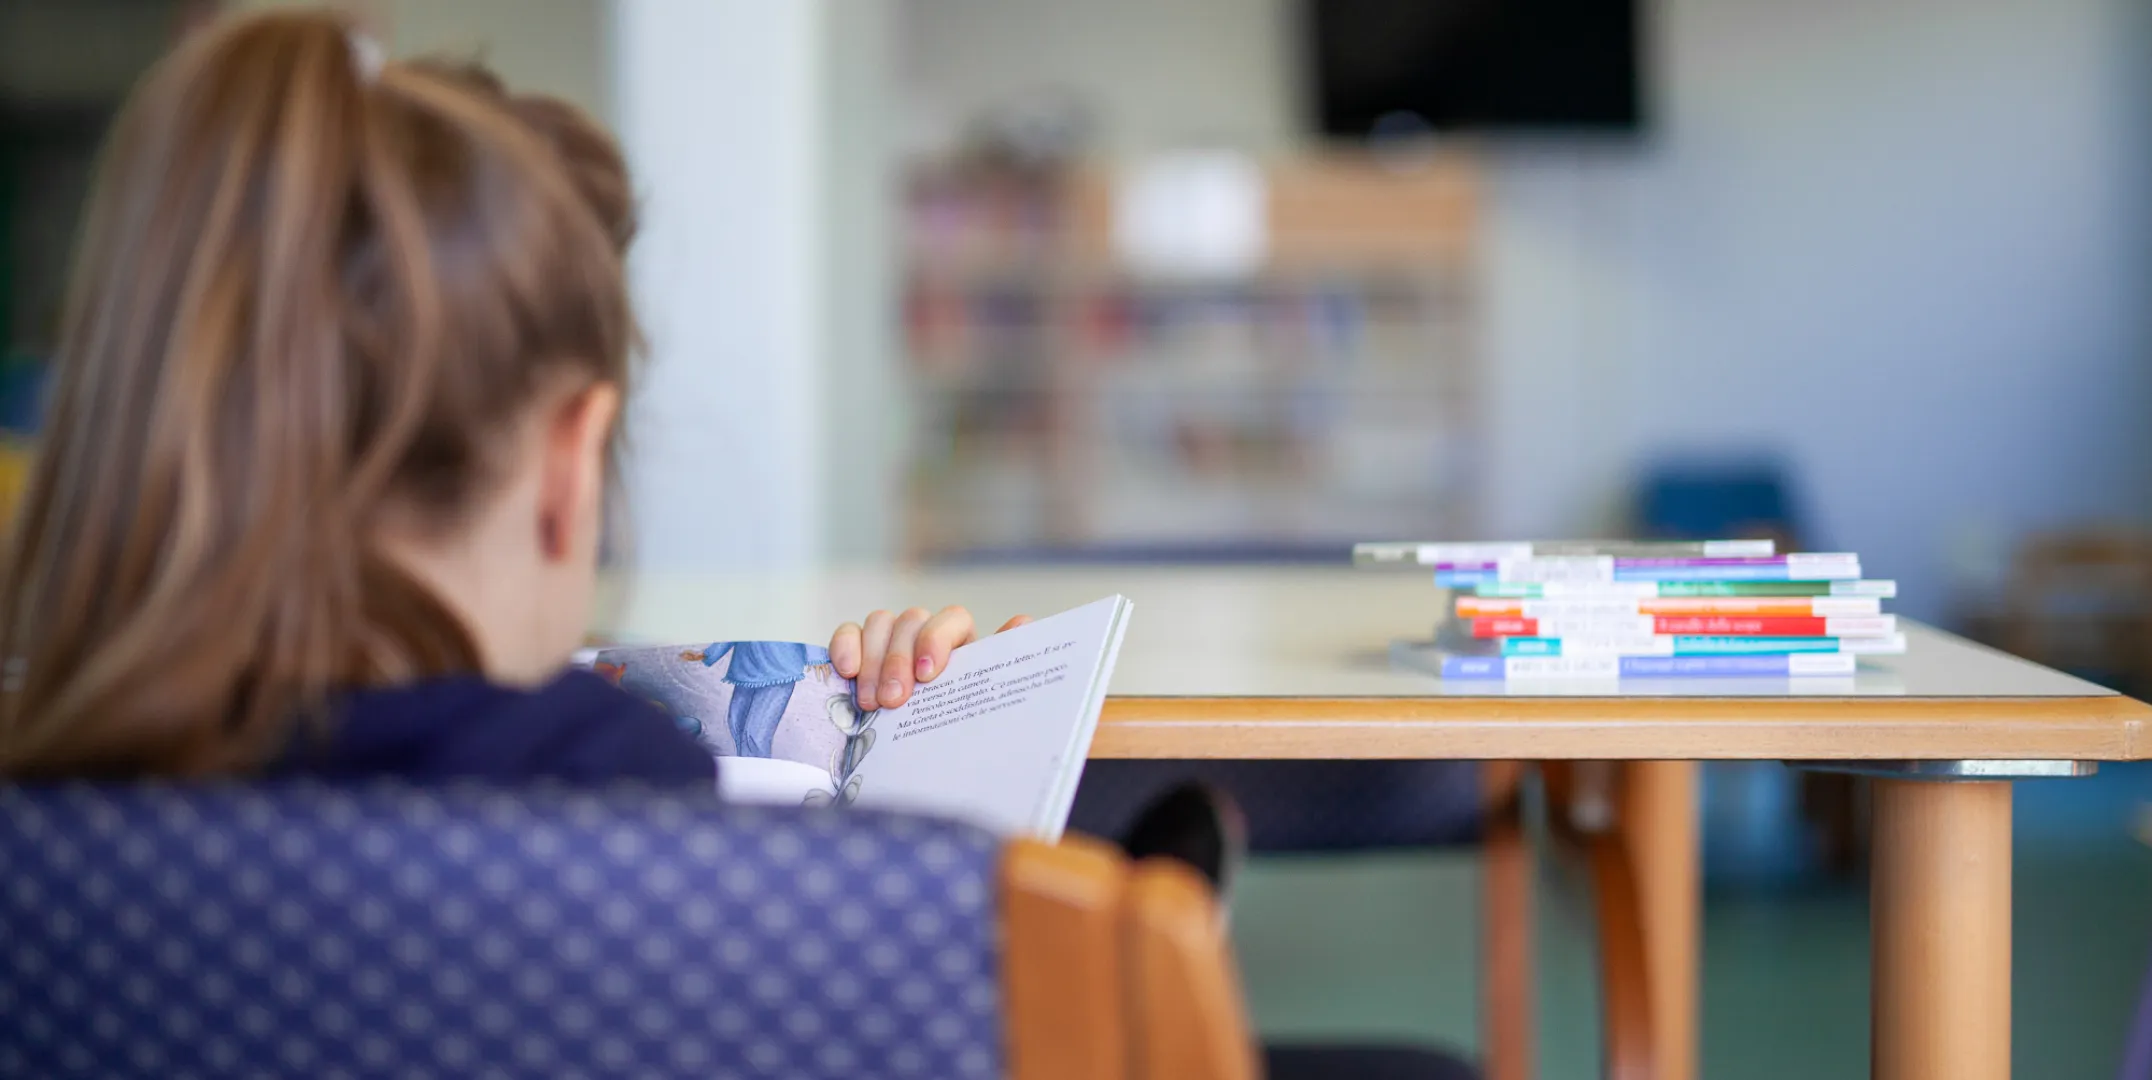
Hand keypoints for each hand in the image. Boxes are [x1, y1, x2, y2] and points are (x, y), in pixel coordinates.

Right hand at [830, 607, 1031, 710]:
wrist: (924, 760)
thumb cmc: (958, 727)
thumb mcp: (980, 701)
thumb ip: (1000, 666)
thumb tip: (1024, 624)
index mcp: (962, 643)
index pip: (952, 619)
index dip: (937, 639)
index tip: (927, 676)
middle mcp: (926, 634)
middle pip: (911, 621)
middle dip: (899, 661)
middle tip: (893, 702)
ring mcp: (890, 639)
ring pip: (880, 622)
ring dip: (874, 661)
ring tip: (872, 704)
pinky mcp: (858, 650)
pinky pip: (848, 632)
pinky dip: (845, 646)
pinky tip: (846, 672)